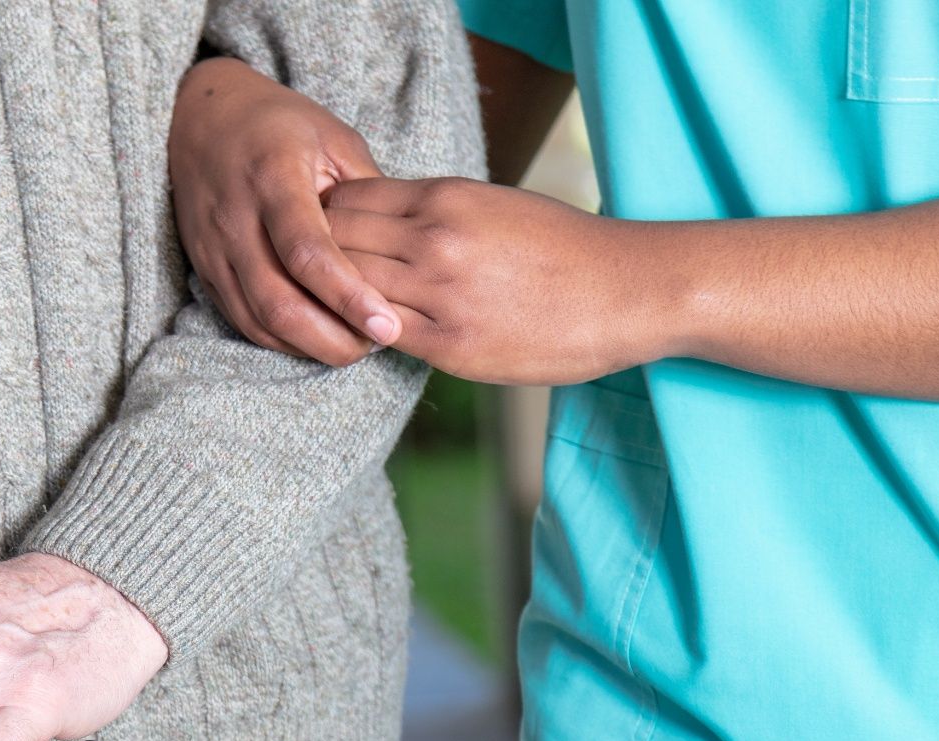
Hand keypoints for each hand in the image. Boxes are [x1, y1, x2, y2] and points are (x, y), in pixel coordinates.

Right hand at [169, 56, 399, 365]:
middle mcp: (237, 219)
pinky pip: (244, 322)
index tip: (388, 326)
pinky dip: (283, 341)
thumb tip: (403, 252)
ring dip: (310, 346)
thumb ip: (368, 196)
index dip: (347, 295)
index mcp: (274, 177)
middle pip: (280, 301)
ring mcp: (215, 251)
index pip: (307, 251)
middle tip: (378, 341)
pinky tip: (317, 339)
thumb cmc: (279, 125)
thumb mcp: (335, 140)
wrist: (200, 119)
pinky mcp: (206, 271)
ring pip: (259, 321)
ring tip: (355, 345)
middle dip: (333, 337)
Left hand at [325, 177, 667, 384]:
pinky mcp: (449, 345)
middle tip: (311, 277)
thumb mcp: (492, 204)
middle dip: (315, 258)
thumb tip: (378, 219)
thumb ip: (433, 210)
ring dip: (331, 300)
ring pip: (348, 290)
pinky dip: (361, 332)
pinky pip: (378, 335)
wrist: (626, 290)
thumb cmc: (562, 247)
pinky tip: (363, 334)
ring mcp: (439, 295)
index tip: (323, 236)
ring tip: (330, 308)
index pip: (346, 199)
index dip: (324, 218)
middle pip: (334, 242)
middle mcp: (434, 241)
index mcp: (444, 198)